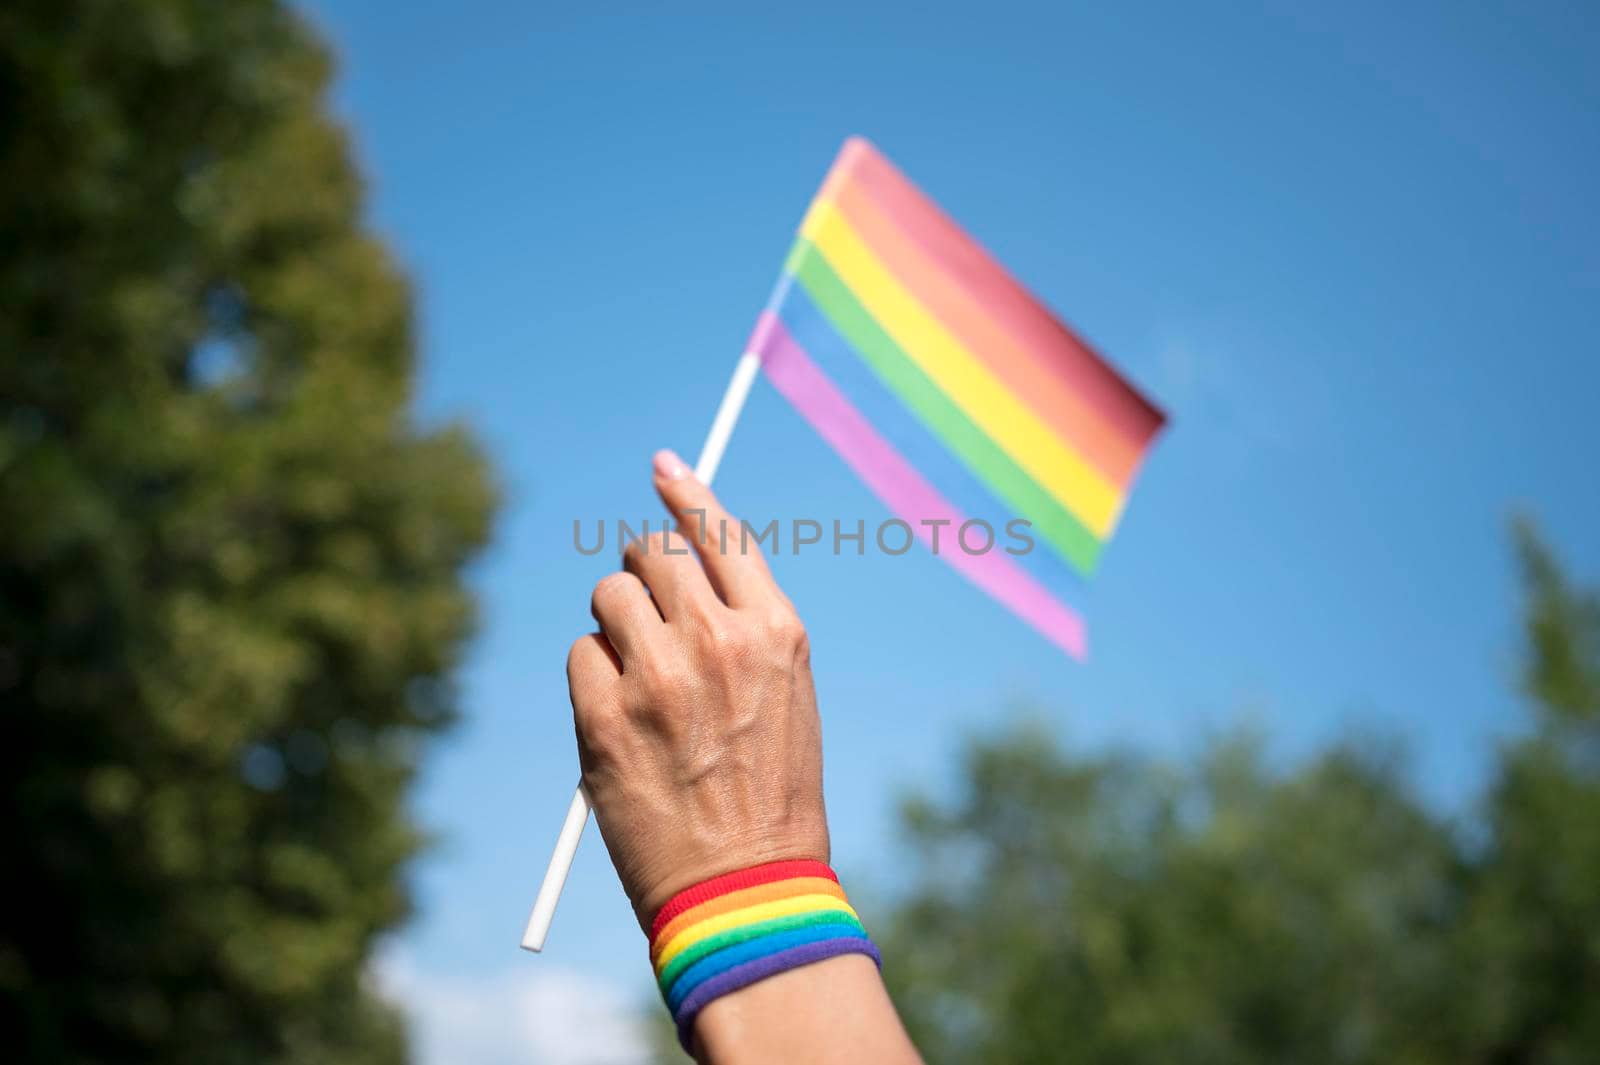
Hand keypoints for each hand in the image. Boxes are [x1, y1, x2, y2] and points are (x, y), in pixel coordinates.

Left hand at [567, 450, 828, 926]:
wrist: (745, 887)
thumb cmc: (771, 795)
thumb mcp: (787, 696)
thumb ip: (744, 627)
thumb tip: (681, 570)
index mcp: (776, 632)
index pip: (721, 532)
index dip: (687, 492)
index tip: (662, 466)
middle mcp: (719, 639)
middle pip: (651, 550)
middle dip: (641, 568)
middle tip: (644, 608)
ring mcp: (658, 675)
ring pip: (607, 594)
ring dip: (614, 623)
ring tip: (640, 679)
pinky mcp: (606, 716)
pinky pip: (580, 653)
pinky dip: (592, 676)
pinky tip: (621, 720)